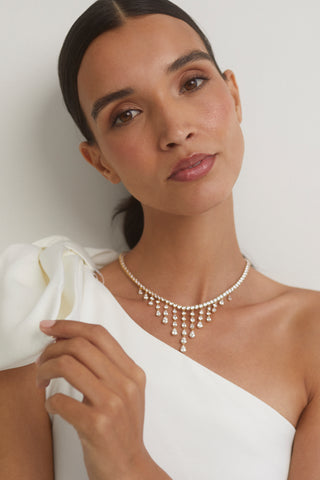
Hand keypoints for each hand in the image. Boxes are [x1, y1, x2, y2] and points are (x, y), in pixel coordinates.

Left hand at [36, 320, 156, 479]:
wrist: (129, 469)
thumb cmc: (122, 431)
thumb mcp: (126, 393)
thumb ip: (108, 368)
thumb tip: (71, 342)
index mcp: (133, 372)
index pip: (99, 334)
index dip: (70, 325)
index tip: (49, 327)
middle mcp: (126, 384)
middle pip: (80, 345)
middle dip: (52, 348)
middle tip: (41, 360)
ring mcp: (113, 404)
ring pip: (68, 365)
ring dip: (45, 370)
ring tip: (41, 380)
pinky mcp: (97, 425)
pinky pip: (60, 400)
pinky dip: (49, 401)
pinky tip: (53, 407)